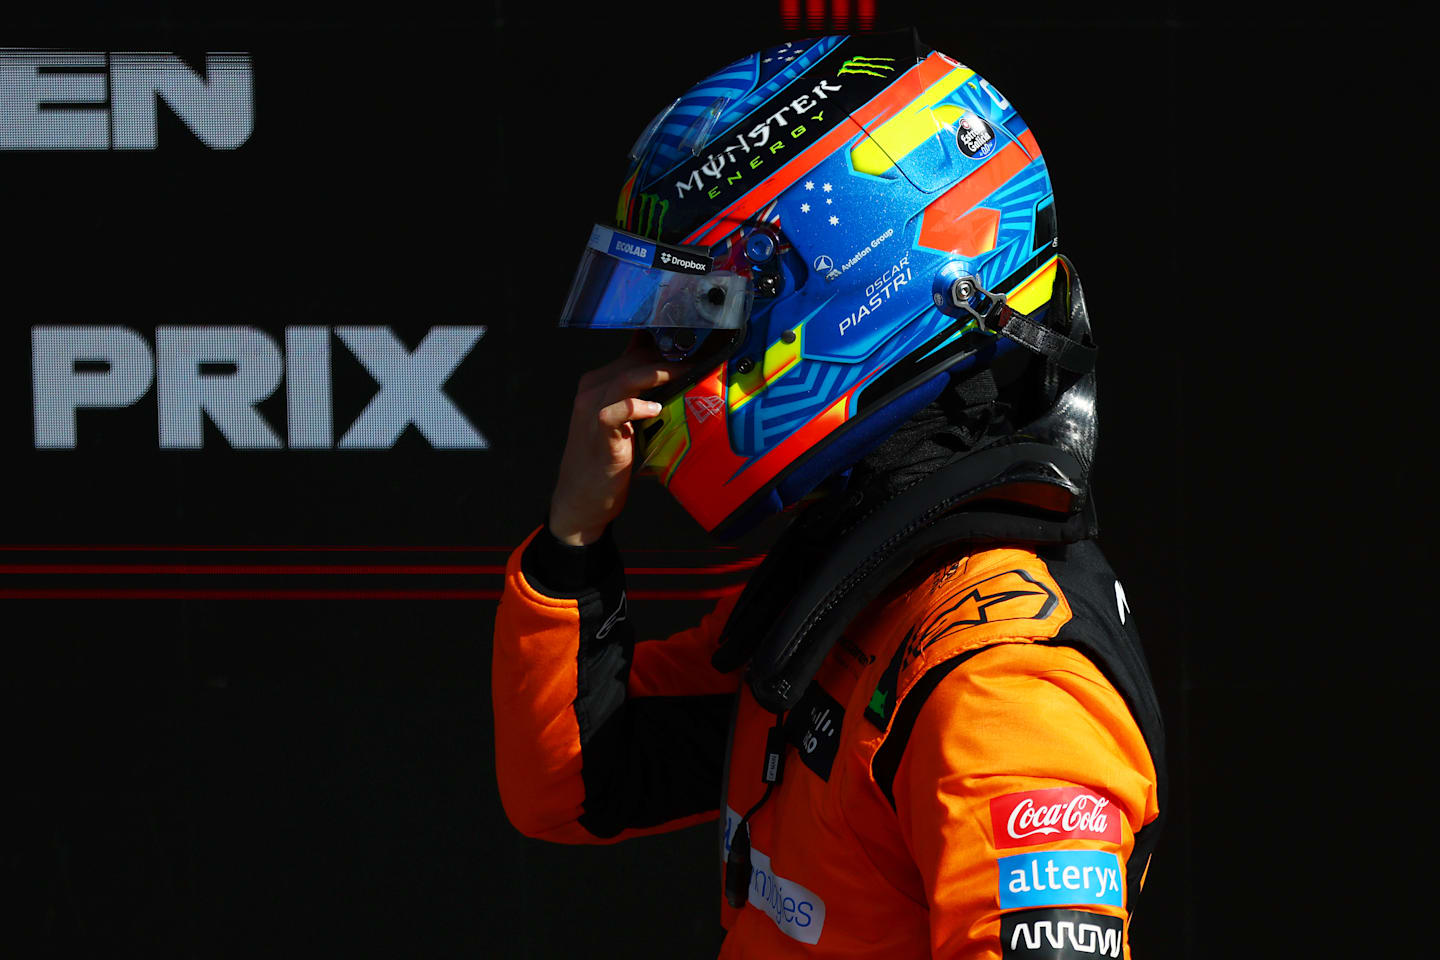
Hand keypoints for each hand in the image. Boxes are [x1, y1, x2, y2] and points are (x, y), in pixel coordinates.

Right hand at [548, 336, 689, 545]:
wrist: (581, 499)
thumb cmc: (607, 460)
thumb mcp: (625, 423)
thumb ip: (642, 401)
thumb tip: (677, 384)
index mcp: (598, 384)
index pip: (634, 352)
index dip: (665, 347)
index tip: (694, 346)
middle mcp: (592, 390)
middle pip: (633, 360)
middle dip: (669, 357)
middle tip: (701, 359)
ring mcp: (592, 409)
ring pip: (626, 378)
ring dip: (660, 373)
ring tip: (687, 373)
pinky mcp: (597, 431)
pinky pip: (617, 410)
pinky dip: (637, 405)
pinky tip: (656, 409)